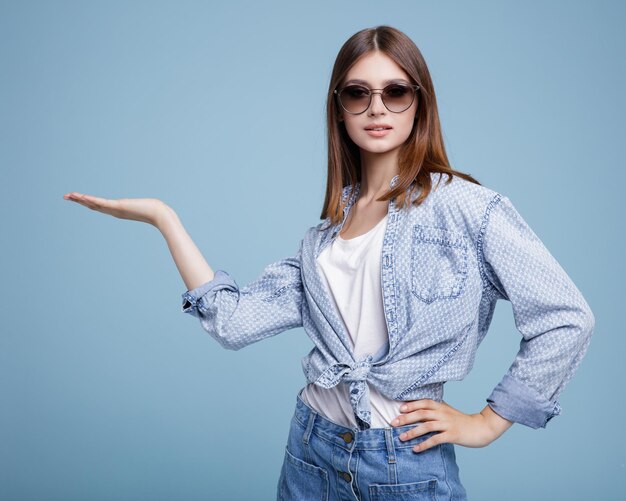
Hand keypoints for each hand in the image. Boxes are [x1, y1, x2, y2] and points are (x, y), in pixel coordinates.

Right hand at [63, 192, 168, 226]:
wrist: (159, 215)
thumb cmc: (154, 211)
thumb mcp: (144, 206)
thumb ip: (144, 205)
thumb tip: (150, 204)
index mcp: (118, 210)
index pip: (99, 205)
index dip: (88, 202)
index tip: (78, 198)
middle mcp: (114, 211)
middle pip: (93, 205)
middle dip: (79, 200)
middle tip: (66, 196)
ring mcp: (115, 209)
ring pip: (94, 204)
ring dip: (81, 199)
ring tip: (69, 195)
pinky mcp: (119, 207)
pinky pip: (102, 203)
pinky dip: (92, 200)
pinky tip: (82, 197)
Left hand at [391, 399, 512, 452]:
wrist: (481, 428)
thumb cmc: (461, 420)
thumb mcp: (447, 411)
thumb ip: (435, 409)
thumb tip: (418, 410)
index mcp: (441, 406)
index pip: (423, 402)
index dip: (411, 405)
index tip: (399, 409)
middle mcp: (443, 413)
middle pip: (421, 413)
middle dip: (406, 418)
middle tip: (393, 423)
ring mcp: (447, 424)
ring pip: (426, 426)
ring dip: (412, 432)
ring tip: (401, 437)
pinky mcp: (452, 435)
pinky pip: (435, 440)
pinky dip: (424, 444)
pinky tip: (416, 449)